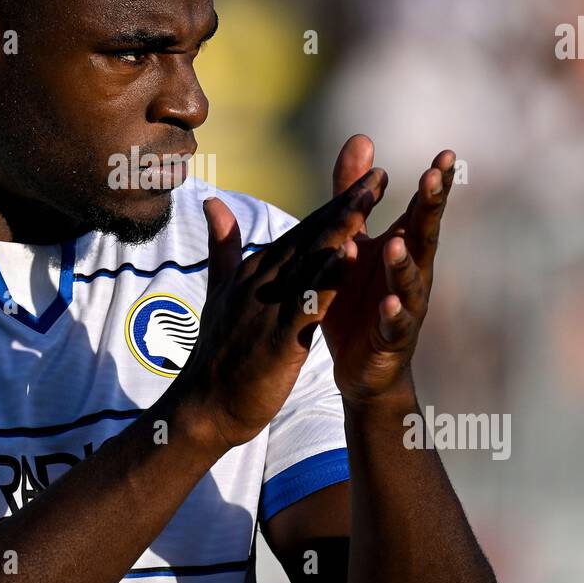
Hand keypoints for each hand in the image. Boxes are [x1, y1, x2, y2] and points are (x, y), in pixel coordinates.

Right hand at [174, 169, 384, 452]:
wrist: (204, 406)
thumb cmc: (217, 352)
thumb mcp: (220, 291)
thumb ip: (222, 246)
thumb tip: (211, 201)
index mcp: (256, 269)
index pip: (303, 229)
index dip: (336, 203)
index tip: (367, 178)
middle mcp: (263, 279)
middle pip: (311, 236)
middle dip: (346, 205)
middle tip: (379, 176)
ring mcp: (269, 306)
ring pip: (311, 262)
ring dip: (340, 231)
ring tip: (368, 204)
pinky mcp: (279, 337)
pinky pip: (307, 303)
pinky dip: (327, 280)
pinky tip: (349, 261)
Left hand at [320, 134, 455, 405]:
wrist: (360, 365)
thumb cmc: (359, 295)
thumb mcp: (353, 238)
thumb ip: (354, 194)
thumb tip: (362, 137)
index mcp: (403, 247)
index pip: (421, 210)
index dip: (435, 184)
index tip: (446, 155)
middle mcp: (412, 273)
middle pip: (424, 236)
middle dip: (430, 208)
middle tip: (434, 178)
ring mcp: (406, 306)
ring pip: (409, 281)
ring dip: (403, 263)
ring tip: (396, 244)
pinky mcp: (392, 338)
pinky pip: (395, 325)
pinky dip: (393, 314)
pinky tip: (390, 304)